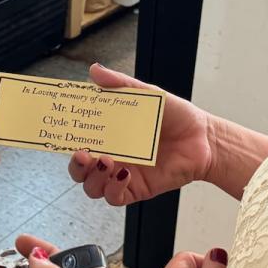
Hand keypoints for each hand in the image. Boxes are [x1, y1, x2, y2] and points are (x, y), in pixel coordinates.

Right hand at [68, 64, 213, 204]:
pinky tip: (124, 174)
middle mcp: (111, 156)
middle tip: (82, 153)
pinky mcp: (136, 189)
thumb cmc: (176, 115)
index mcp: (109, 134)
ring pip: (92, 187)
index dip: (67, 139)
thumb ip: (120, 84)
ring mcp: (122, 175)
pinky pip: (114, 197)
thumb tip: (94, 70)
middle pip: (79, 169)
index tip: (63, 131)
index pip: (79, 139)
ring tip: (106, 161)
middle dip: (75, 165)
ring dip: (93, 177)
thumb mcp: (147, 94)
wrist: (204, 138)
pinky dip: (113, 188)